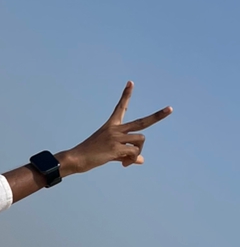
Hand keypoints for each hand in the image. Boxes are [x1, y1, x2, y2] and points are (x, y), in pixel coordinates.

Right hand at [58, 82, 172, 175]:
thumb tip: (142, 160)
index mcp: (111, 125)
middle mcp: (115, 128)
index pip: (121, 107)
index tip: (130, 83)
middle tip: (170, 109)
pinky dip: (130, 160)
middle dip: (158, 116)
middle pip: (142, 122)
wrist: (76, 158)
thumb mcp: (111, 152)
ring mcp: (116, 137)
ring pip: (140, 141)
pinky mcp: (115, 147)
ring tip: (126, 160)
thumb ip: (127, 154)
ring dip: (137, 152)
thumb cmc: (92, 155)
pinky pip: (133, 153)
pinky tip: (123, 164)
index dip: (126, 95)